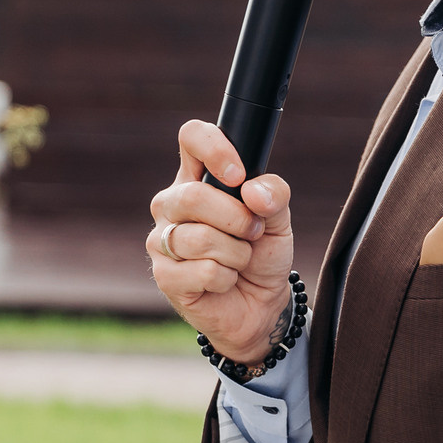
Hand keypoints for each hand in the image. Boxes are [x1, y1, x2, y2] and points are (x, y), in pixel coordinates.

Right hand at [149, 121, 296, 364]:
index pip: (192, 138)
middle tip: (253, 232)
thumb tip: (251, 191)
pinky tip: (224, 280)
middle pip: (192, 195)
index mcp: (198, 177)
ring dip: (236, 253)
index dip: (215, 149)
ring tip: (240, 259)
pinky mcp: (165, 276)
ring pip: (199, 238)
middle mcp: (172, 204)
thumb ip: (275, 195)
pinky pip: (203, 271)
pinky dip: (227, 277)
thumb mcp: (280, 220)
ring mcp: (162, 240)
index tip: (238, 175)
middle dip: (237, 219)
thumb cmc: (263, 254)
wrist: (260, 304)